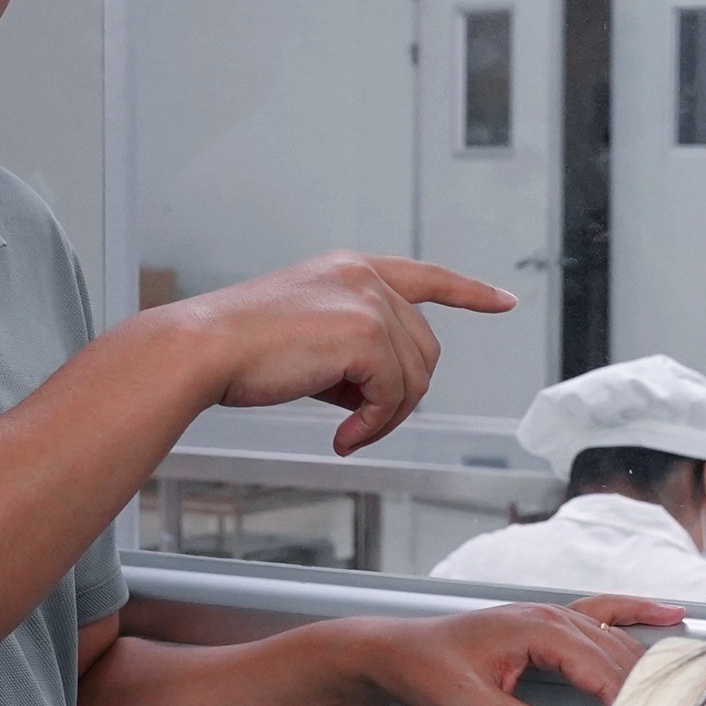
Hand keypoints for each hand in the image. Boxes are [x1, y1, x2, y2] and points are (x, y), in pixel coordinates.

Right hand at [159, 252, 517, 452]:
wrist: (203, 349)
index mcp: (349, 269)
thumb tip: (376, 393)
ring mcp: (368, 302)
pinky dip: (374, 425)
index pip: (426, 276)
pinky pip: (394, 395)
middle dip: (399, 394)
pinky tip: (342, 436)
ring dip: (385, 415)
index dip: (468, 292)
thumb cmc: (236, 348)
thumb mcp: (304, 337)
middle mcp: (364, 277)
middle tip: (358, 423)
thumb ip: (350, 350)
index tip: (502, 300)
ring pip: (415, 376)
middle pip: (424, 348)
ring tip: (346, 431)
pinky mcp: (366, 333)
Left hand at [354, 596, 686, 705]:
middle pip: (614, 652)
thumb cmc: (427, 672)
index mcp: (535, 630)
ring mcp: (551, 615)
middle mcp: (550, 616)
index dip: (628, 698)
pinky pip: (604, 613)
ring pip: (615, 636)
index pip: (597, 666)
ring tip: (688, 682)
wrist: (398, 651)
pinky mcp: (549, 622)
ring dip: (650, 658)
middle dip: (648, 683)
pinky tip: (668, 613)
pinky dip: (637, 612)